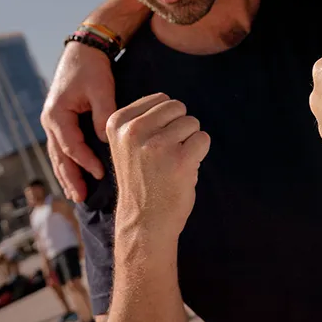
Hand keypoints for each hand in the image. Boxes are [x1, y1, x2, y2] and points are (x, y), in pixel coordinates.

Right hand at [42, 41, 117, 200]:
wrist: (84, 51)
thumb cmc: (92, 69)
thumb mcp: (100, 89)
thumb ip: (103, 114)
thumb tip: (105, 139)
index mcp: (56, 114)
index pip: (71, 146)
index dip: (86, 162)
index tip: (102, 174)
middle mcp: (50, 121)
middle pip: (59, 156)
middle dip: (70, 178)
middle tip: (81, 198)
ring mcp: (53, 122)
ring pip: (58, 155)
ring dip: (66, 175)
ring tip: (76, 195)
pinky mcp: (61, 121)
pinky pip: (63, 147)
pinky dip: (68, 162)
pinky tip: (76, 175)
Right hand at [106, 93, 210, 240]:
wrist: (144, 222)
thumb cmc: (142, 180)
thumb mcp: (128, 144)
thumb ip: (143, 120)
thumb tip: (171, 102)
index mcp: (118, 122)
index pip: (160, 99)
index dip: (165, 120)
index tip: (152, 144)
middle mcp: (134, 130)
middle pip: (177, 107)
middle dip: (179, 127)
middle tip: (166, 154)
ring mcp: (157, 144)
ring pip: (192, 122)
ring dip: (189, 141)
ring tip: (172, 163)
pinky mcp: (180, 158)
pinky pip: (203, 139)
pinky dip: (199, 152)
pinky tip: (184, 168)